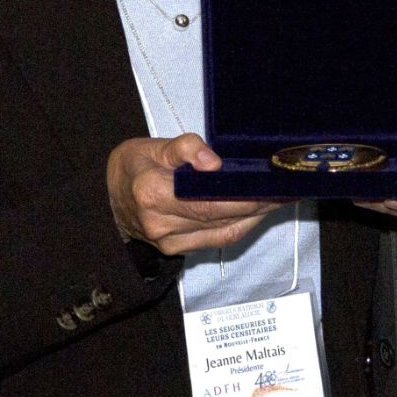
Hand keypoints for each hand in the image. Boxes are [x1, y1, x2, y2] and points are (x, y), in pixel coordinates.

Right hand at [107, 134, 272, 254]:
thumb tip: (214, 164)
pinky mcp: (177, 250)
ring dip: (255, 216)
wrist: (109, 199)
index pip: (208, 200)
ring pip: (224, 231)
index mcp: (152, 192)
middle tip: (287, 190)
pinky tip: (259, 212)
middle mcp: (160, 222)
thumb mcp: (154, 146)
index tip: (271, 186)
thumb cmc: (135, 166)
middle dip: (257, 204)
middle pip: (220, 216)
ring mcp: (169, 241)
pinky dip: (241, 225)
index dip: (243, 196)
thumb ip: (185, 148)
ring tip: (280, 198)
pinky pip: (218, 239)